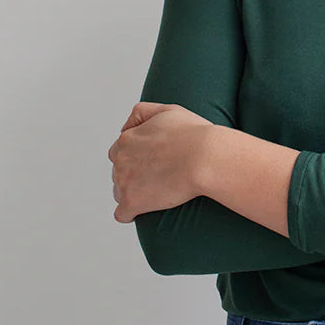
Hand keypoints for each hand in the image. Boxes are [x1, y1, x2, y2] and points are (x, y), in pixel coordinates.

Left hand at [108, 102, 214, 222]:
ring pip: (120, 192)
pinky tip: (142, 212)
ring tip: (156, 193)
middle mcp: (120, 160)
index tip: (151, 163)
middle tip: (158, 177)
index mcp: (126, 139)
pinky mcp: (132, 202)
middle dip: (133, 175)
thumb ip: (142, 112)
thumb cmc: (193, 134)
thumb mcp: (167, 110)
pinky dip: (130, 214)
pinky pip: (122, 214)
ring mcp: (124, 182)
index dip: (135, 158)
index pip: (119, 152)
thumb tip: (125, 127)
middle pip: (119, 172)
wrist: (205, 158)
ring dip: (133, 194)